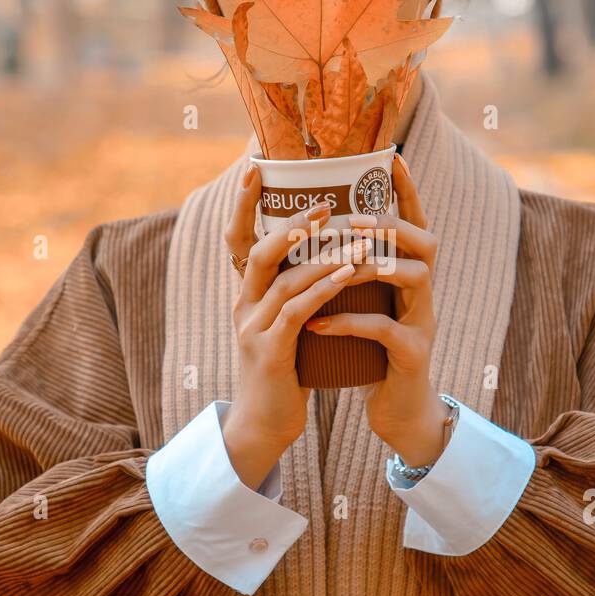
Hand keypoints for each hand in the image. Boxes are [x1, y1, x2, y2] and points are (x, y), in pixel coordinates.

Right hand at [222, 164, 371, 487]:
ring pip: (284, 280)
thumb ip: (297, 293)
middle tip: (326, 202)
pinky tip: (349, 274)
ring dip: (323, 256)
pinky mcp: (270, 353)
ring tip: (358, 238)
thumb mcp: (287, 326)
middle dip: (292, 224)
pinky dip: (324, 288)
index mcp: (247, 296)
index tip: (254, 168)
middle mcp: (243, 307)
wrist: (266, 427)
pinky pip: (298, 311)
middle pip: (257, 251)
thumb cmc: (284, 373)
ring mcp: (253, 330)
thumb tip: (326, 257)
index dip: (240, 204)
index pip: (236, 240)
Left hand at [305, 152, 447, 466]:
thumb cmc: (372, 353)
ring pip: (414, 278)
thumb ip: (353, 274)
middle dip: (391, 226)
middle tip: (354, 221)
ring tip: (338, 265)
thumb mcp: (364, 305)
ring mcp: (423, 323)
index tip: (394, 160)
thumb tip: (318, 233)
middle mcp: (423, 293)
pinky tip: (317, 323)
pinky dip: (348, 322)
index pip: (415, 224)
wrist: (396, 410)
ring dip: (373, 266)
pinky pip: (384, 329)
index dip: (408, 192)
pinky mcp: (412, 355)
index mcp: (410, 276)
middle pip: (425, 243)